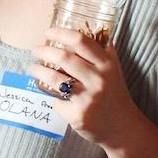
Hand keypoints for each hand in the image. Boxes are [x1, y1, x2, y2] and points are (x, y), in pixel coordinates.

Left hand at [30, 26, 142, 145]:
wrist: (123, 128)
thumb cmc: (115, 94)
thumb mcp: (114, 70)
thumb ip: (102, 52)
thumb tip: (88, 28)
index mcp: (107, 64)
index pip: (81, 41)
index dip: (61, 33)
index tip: (48, 31)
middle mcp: (98, 79)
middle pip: (64, 58)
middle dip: (44, 51)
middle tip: (36, 50)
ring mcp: (88, 98)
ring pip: (55, 79)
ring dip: (38, 71)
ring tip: (33, 68)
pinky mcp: (78, 115)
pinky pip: (57, 101)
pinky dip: (53, 97)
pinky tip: (53, 96)